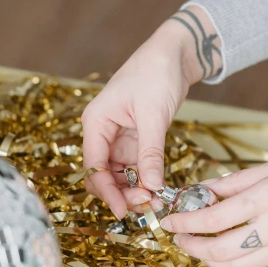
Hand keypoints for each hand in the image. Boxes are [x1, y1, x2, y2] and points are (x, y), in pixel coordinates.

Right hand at [81, 7, 220, 218]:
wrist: (174, 53)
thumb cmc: (157, 73)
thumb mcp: (154, 115)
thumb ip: (150, 152)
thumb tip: (151, 186)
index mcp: (96, 123)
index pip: (93, 166)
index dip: (107, 192)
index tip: (124, 212)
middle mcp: (102, 133)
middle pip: (102, 175)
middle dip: (121, 193)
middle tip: (148, 205)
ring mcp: (118, 138)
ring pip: (118, 174)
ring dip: (133, 189)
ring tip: (156, 200)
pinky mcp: (134, 140)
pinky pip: (134, 167)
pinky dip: (144, 179)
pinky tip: (157, 188)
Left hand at [161, 157, 267, 266]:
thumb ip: (234, 182)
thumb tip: (200, 191)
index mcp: (264, 199)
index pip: (210, 219)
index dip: (183, 222)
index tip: (168, 221)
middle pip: (219, 249)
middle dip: (191, 245)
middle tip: (180, 236)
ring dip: (212, 262)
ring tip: (201, 249)